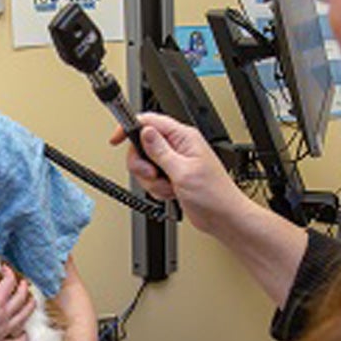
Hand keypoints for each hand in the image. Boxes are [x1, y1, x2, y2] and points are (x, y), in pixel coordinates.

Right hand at [0, 258, 35, 340]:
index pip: (8, 283)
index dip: (8, 273)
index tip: (5, 268)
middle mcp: (3, 317)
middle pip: (20, 299)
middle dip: (23, 288)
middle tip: (23, 283)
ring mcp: (2, 333)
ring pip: (22, 319)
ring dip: (29, 308)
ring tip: (32, 301)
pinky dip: (22, 338)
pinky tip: (24, 335)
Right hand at [110, 113, 252, 234]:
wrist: (223, 218)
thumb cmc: (214, 194)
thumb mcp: (183, 171)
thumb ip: (160, 151)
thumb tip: (145, 132)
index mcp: (184, 137)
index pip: (150, 122)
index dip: (130, 128)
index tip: (116, 140)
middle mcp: (178, 146)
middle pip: (142, 146)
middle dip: (142, 165)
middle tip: (153, 175)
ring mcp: (174, 162)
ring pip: (145, 164)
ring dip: (151, 181)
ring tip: (168, 187)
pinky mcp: (172, 176)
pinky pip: (151, 178)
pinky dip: (156, 189)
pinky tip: (171, 192)